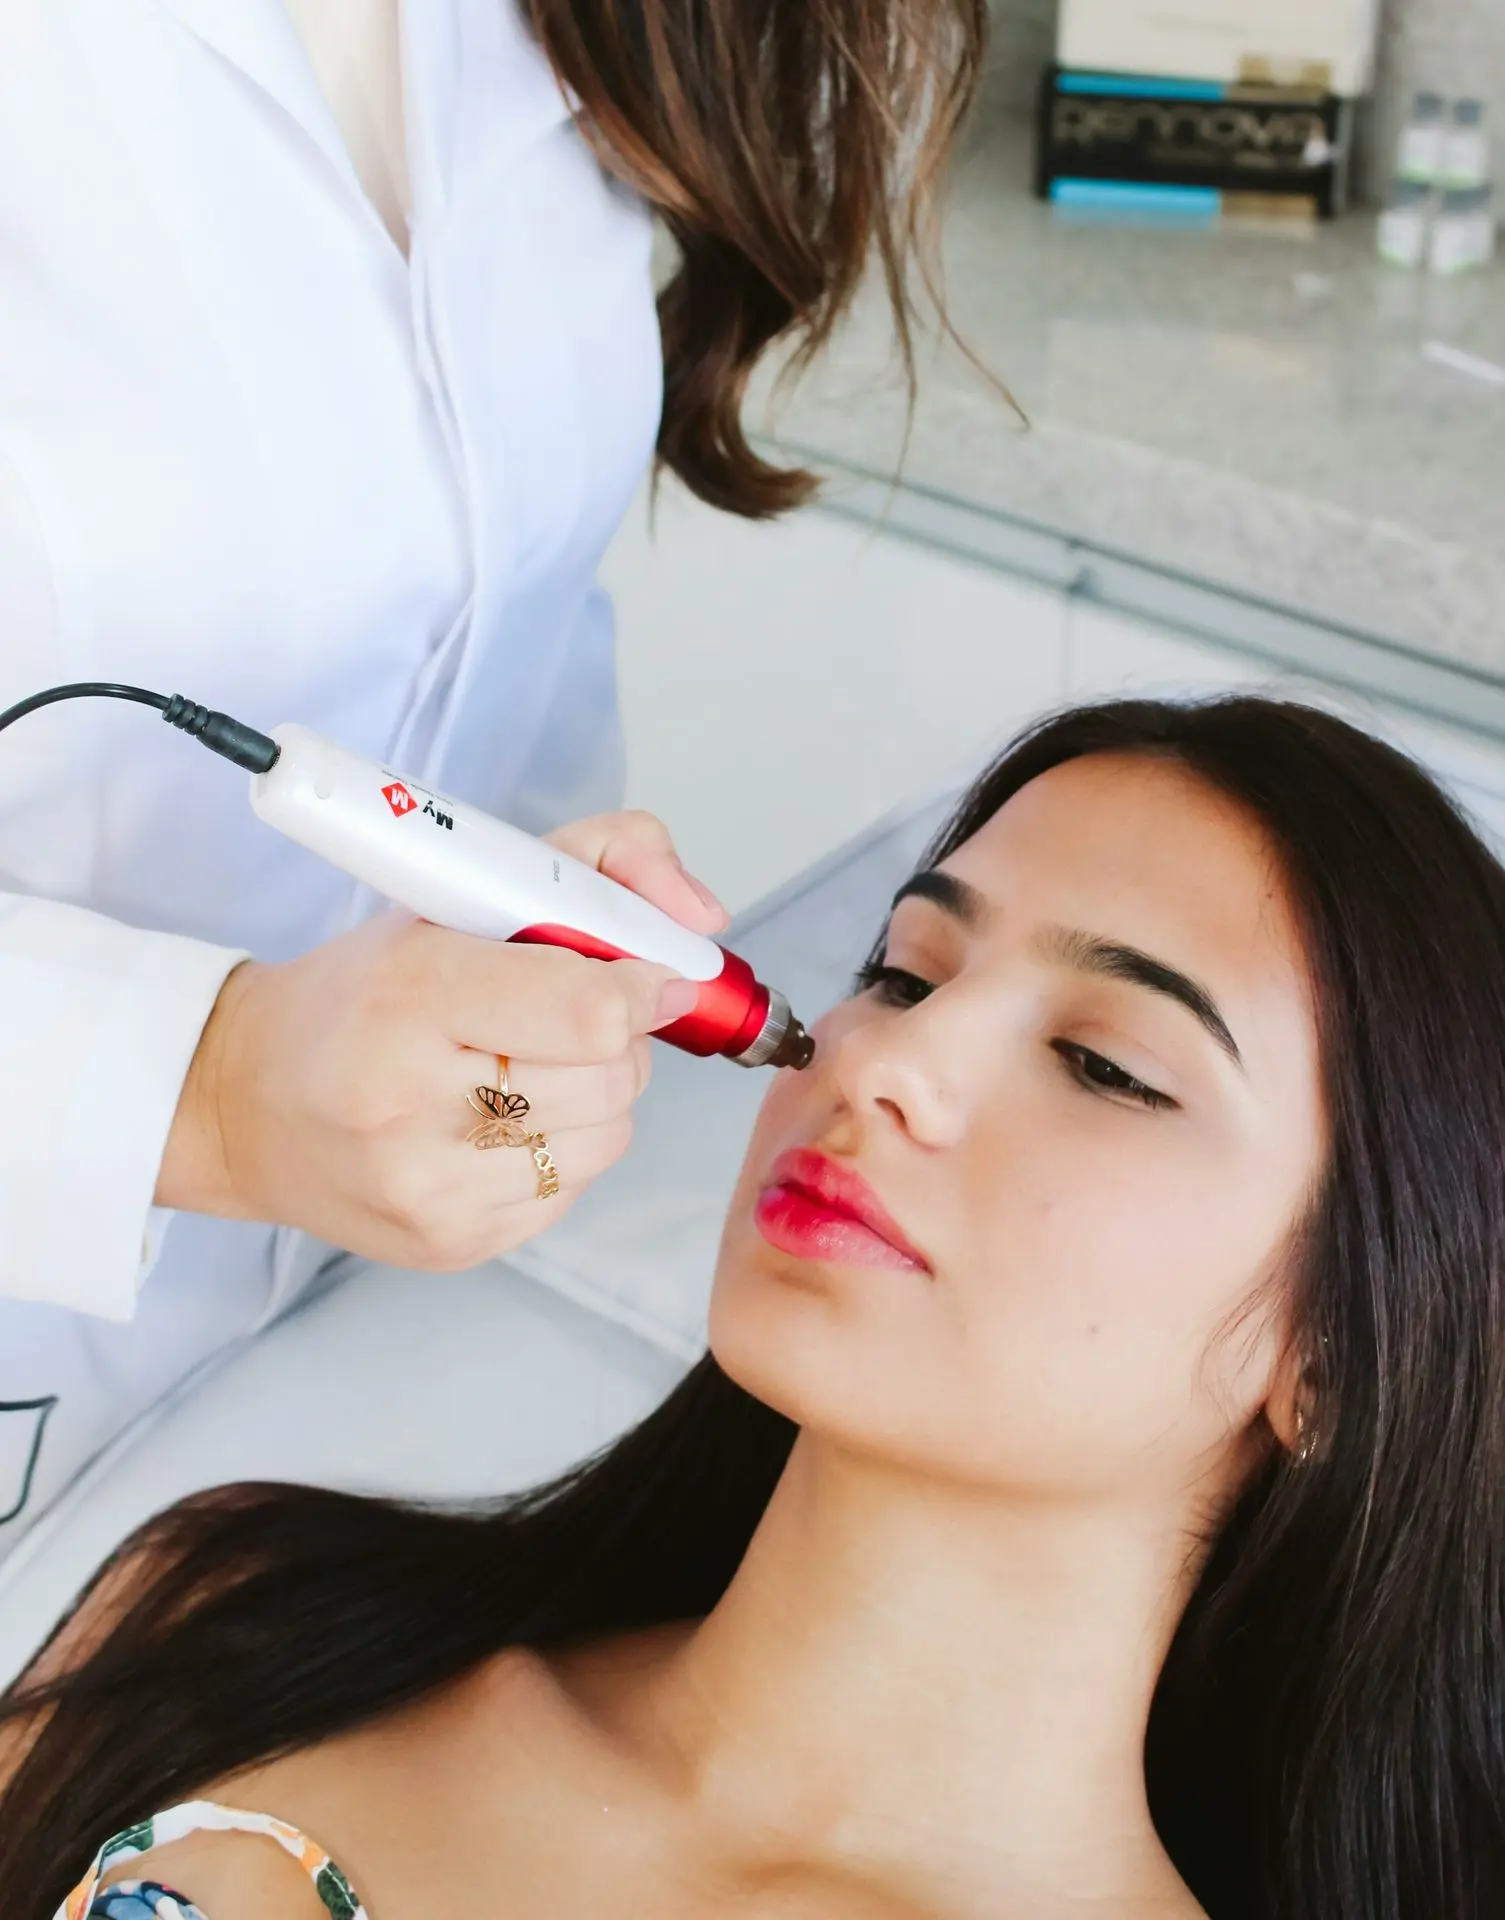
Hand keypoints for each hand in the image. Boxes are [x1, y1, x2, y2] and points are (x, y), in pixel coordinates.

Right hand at [156, 810, 726, 1268]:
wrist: (242, 1102)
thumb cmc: (361, 991)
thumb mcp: (461, 888)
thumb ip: (601, 862)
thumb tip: (705, 920)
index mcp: (410, 995)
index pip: (592, 1009)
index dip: (639, 985)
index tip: (638, 972)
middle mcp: (410, 1103)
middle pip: (612, 1076)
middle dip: (614, 1038)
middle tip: (563, 1016)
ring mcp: (429, 1188)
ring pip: (608, 1136)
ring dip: (596, 1095)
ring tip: (526, 1066)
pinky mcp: (449, 1245)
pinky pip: (573, 1190)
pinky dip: (562, 1148)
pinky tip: (501, 1120)